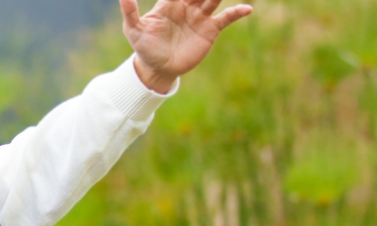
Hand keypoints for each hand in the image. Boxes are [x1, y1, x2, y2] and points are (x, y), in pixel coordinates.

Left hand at [121, 0, 252, 92]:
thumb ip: (129, 12)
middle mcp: (186, 7)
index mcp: (169, 3)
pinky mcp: (210, 30)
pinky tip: (247, 9)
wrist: (157, 68)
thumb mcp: (133, 30)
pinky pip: (226, 18)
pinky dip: (236, 12)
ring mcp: (199, 17)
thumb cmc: (144, 47)